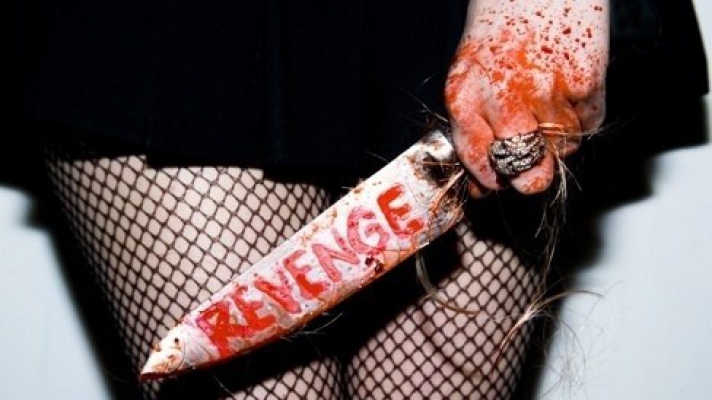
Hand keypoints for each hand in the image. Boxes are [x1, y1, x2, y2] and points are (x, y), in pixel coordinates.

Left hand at [445, 0, 608, 194]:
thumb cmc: (503, 28)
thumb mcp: (472, 75)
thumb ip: (475, 128)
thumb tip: (485, 186)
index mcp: (464, 95)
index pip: (478, 161)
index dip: (491, 178)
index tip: (497, 180)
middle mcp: (503, 98)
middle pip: (524, 170)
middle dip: (530, 175)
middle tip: (532, 159)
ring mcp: (547, 92)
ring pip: (563, 150)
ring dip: (560, 135)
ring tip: (549, 93)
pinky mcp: (586, 82)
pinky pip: (589, 125)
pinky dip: (583, 112)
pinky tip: (568, 82)